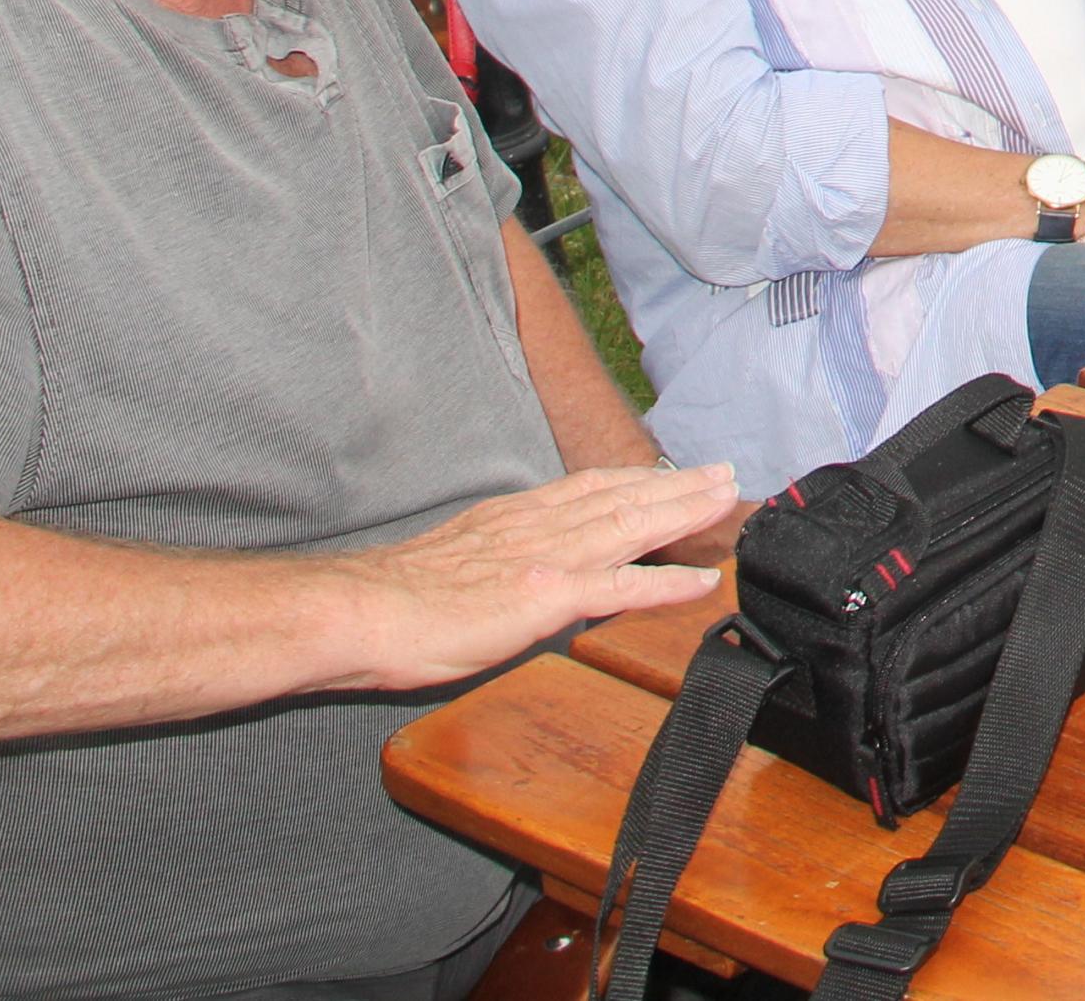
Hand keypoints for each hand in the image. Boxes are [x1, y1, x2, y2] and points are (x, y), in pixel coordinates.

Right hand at [325, 462, 737, 689]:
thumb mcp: (452, 560)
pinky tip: (703, 583)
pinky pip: (623, 587)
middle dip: (677, 485)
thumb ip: (493, 560)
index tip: (670, 473)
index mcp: (512, 518)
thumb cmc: (390, 600)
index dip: (635, 480)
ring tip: (726, 502)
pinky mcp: (547, 596)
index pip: (587, 489)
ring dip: (685, 513)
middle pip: (622, 497)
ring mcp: (547, 559)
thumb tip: (514, 577)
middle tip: (724, 473)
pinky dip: (668, 584)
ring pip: (632, 526)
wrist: (358, 611)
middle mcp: (537, 528)